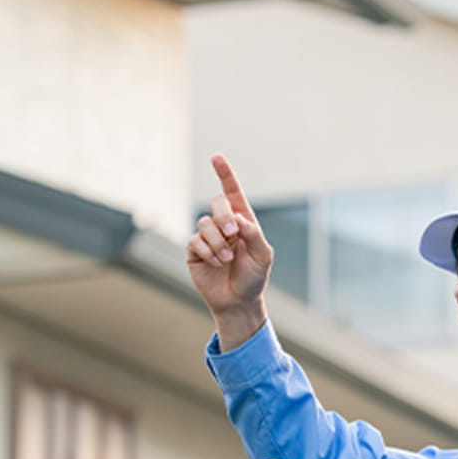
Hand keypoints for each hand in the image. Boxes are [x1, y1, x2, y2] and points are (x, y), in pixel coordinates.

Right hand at [186, 155, 273, 348]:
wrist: (238, 301)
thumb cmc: (254, 277)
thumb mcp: (263, 255)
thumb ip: (253, 233)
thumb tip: (237, 219)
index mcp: (242, 221)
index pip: (232, 192)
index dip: (224, 173)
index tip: (216, 157)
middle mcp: (223, 225)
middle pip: (217, 202)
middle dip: (224, 216)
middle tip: (233, 235)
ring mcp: (208, 237)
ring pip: (204, 223)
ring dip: (218, 241)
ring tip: (226, 259)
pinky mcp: (195, 250)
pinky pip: (195, 240)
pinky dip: (208, 252)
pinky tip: (216, 263)